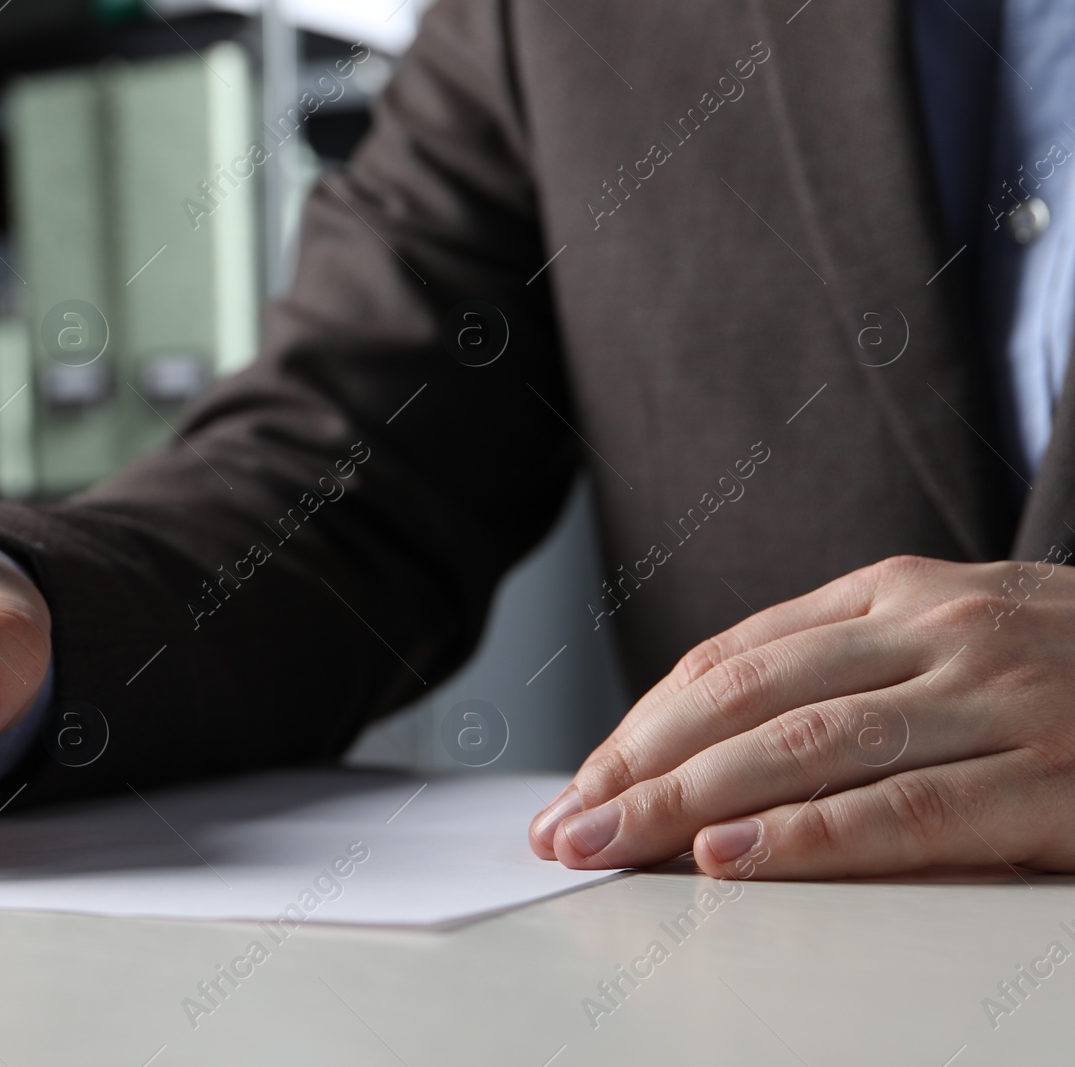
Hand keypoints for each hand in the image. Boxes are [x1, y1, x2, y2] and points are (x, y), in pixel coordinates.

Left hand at [529, 554, 1074, 878]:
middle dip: (641, 769)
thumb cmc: (1067, 672)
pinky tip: (730, 860)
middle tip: (567, 829)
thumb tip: (703, 749)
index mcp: (897, 591)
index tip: (582, 782)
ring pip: (807, 749)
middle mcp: (938, 629)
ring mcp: (999, 699)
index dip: (643, 726)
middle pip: (747, 702)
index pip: (731, 660)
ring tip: (612, 846)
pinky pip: (906, 812)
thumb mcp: (951, 639)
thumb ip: (843, 672)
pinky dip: (807, 837)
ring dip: (690, 803)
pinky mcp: (1055, 780)